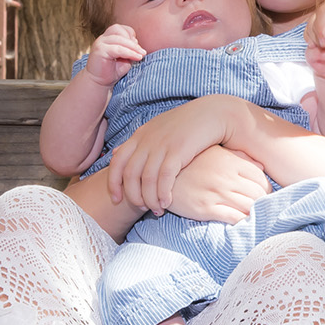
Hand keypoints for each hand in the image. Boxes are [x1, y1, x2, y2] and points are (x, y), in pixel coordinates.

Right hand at [83, 24, 144, 85]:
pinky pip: (118, 49)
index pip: (120, 28)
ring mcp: (100, 43)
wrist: (99, 83)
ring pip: (119, 39)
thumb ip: (130, 50)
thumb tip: (136, 42)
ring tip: (141, 55)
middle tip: (143, 52)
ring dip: (133, 47)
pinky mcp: (100, 50)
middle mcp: (103, 38)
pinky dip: (129, 53)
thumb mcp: (126, 58)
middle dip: (132, 41)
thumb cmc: (112, 71)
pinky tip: (137, 57)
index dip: (131, 34)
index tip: (138, 47)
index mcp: (108, 37)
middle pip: (119, 30)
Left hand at [107, 96, 237, 211]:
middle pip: (130, 174)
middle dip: (133, 196)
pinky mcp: (178, 150)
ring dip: (150, 199)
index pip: (116, 162)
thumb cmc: (184, 125)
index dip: (113, 183)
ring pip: (147, 179)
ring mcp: (162, 145)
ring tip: (158, 210)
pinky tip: (167, 202)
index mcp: (139, 135)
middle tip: (142, 209)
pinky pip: (164, 178)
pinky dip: (163, 194)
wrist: (211, 114)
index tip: (115, 199)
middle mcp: (147, 140)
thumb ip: (135, 143)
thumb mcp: (154, 130)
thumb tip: (114, 153)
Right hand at [167, 147, 271, 223]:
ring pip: (248, 207)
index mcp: (230, 161)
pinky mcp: (205, 208)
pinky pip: (233, 218)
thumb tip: (261, 166)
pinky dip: (242, 222)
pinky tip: (242, 223)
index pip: (260, 177)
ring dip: (254, 214)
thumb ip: (238, 157)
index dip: (267, 188)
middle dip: (264, 203)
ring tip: (255, 217)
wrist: (161, 177)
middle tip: (264, 208)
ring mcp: (216, 193)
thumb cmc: (190, 164)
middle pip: (258, 193)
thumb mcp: (214, 153)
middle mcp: (225, 177)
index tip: (266, 195)